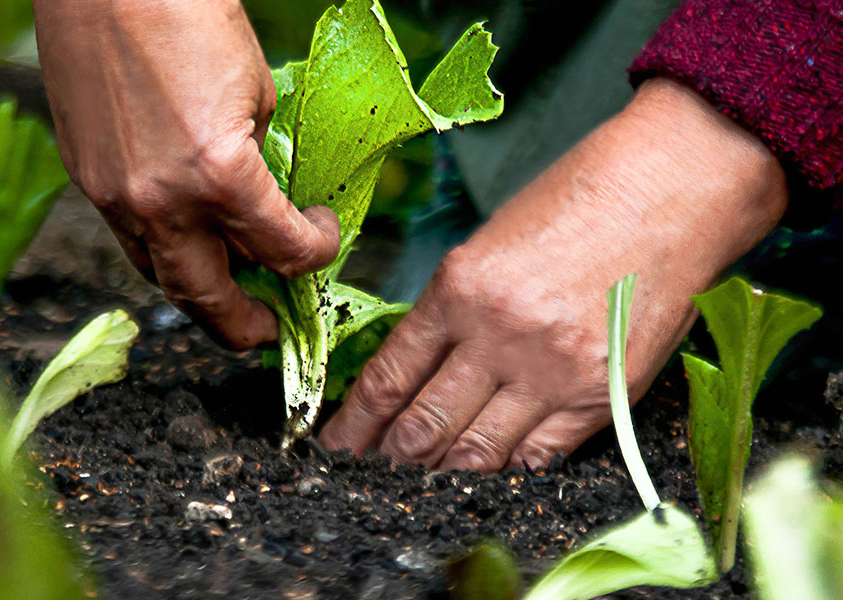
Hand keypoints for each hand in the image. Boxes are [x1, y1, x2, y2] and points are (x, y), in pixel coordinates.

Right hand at [33, 0, 339, 348]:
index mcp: (218, 176)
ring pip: (157, 275)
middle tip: (267, 330)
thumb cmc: (188, 13)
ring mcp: (112, 196)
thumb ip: (259, 158)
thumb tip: (262, 196)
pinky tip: (183, 234)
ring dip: (197, 291)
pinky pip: (128, 237)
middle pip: (205, 299)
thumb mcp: (255, 90)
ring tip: (226, 290)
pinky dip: (161, 248)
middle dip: (242, 324)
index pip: (280, 249)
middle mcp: (160, 203)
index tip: (322, 235)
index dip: (314, 251)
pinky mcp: (84, 178)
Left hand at [319, 78, 788, 470]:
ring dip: (439, 474)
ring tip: (416, 486)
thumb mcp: (487, 245)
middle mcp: (498, 334)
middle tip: (367, 476)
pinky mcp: (603, 392)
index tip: (335, 446)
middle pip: (423, 425)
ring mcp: (553, 368)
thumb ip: (450, 312)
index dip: (354, 424)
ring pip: (476, 451)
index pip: (387, 379)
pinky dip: (505, 469)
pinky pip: (538, 454)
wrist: (673, 184)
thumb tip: (416, 374)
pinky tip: (483, 476)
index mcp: (457, 288)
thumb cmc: (575, 201)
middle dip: (388, 458)